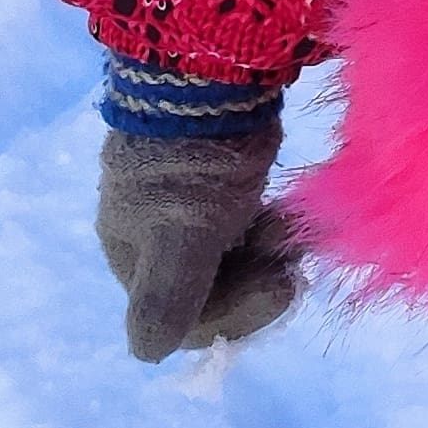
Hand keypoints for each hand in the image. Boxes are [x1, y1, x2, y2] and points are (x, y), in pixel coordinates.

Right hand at [96, 121, 302, 361]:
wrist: (208, 72)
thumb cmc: (194, 165)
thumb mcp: (181, 237)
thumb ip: (168, 298)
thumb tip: (149, 355)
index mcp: (132, 255)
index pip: (183, 320)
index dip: (238, 315)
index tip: (282, 286)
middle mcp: (148, 234)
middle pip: (207, 291)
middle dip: (256, 284)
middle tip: (295, 264)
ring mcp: (178, 202)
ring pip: (227, 257)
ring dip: (265, 256)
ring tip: (292, 236)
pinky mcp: (209, 175)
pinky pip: (237, 222)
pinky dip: (265, 226)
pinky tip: (286, 215)